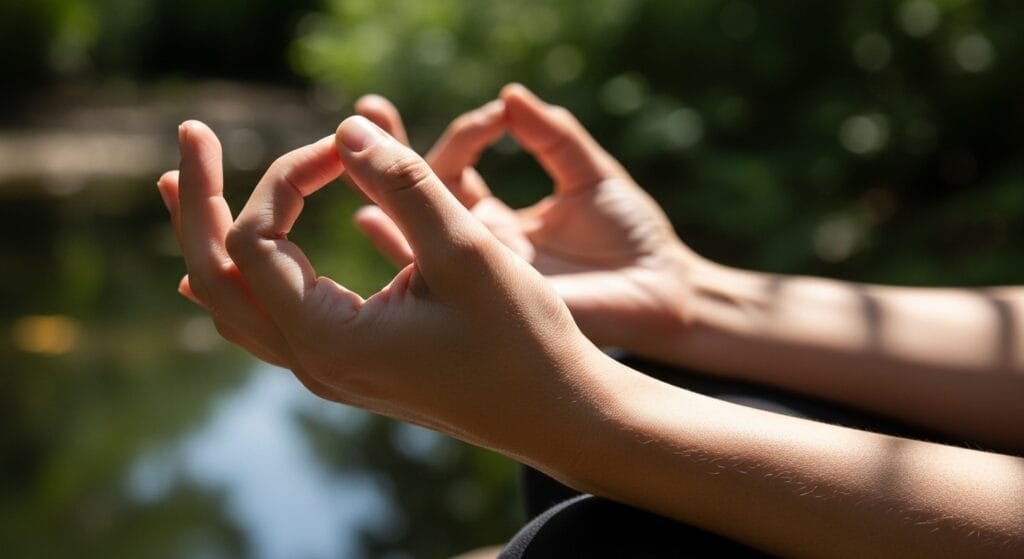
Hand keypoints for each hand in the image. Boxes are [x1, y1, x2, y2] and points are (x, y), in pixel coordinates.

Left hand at [157, 117, 607, 465]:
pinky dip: (242, 275)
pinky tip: (235, 254)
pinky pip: (267, 321)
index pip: (259, 241)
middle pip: (215, 277)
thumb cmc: (523, 340)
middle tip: (191, 136)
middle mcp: (313, 363)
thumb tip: (345, 129)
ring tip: (180, 186)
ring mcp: (327, 370)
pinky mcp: (349, 364)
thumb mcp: (466, 253)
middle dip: (199, 203)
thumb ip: (403, 185)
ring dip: (208, 239)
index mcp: (329, 339)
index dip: (288, 175)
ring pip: (233, 303)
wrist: (557, 413)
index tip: (343, 145)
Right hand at [355, 85, 699, 357]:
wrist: (664, 294)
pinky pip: (429, 279)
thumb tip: (510, 94)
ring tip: (349, 151)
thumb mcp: (591, 177)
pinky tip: (370, 218)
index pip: (455, 167)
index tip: (494, 114)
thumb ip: (553, 137)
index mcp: (496, 219)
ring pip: (413, 233)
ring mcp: (476, 276)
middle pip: (416, 197)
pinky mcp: (487, 301)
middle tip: (368, 109)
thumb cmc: (634, 237)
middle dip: (390, 153)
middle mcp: (476, 246)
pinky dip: (396, 249)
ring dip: (381, 193)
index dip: (466, 133)